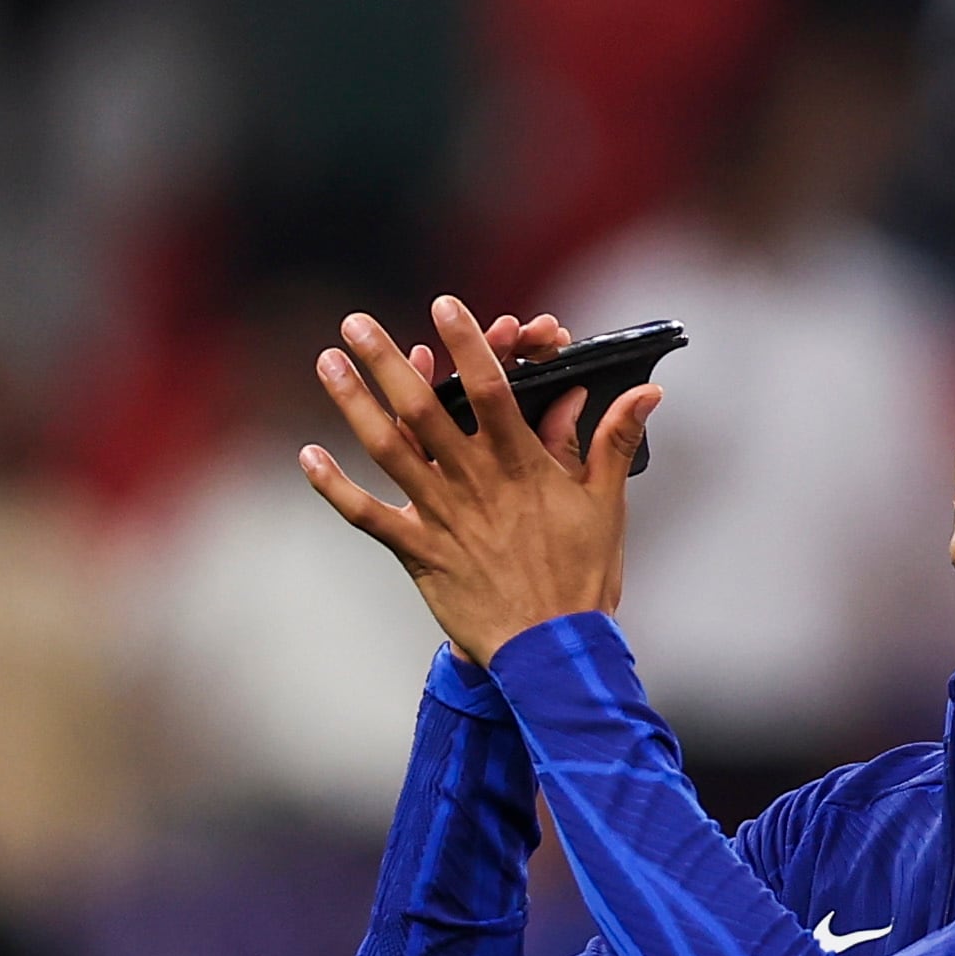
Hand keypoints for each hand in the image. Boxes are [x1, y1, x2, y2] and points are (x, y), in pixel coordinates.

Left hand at [301, 297, 661, 666]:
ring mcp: (442, 517)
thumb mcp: (608, 504)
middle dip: (387, 361)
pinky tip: (309, 455)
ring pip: (388, 449)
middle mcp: (475, 483)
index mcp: (522, 466)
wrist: (553, 651)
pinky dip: (335, 487)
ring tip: (327, 362)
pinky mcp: (419, 552)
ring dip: (353, 403)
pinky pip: (369, 515)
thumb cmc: (585, 577)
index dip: (468, 345)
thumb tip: (645, 392)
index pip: (492, 390)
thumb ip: (615, 441)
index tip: (445, 304)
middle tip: (356, 323)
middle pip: (424, 409)